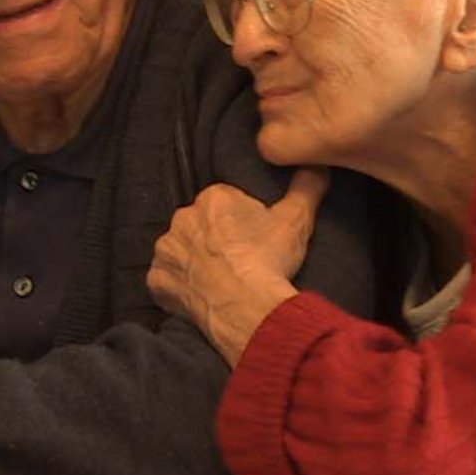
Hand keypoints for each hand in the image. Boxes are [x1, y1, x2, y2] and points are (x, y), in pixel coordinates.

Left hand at [149, 168, 328, 364]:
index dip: (242, 221)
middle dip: (215, 239)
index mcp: (212, 198)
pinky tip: (201, 296)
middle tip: (240, 260)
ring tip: (222, 280)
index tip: (255, 239)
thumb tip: (318, 165)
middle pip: (200, 225)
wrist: (247, 309)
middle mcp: (182, 218)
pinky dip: (180, 287)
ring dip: (195, 262)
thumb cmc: (269, 260)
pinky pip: (167, 280)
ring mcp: (166, 250)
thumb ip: (308, 185)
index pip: (225, 202)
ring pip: (181, 251)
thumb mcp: (297, 219)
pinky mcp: (157, 280)